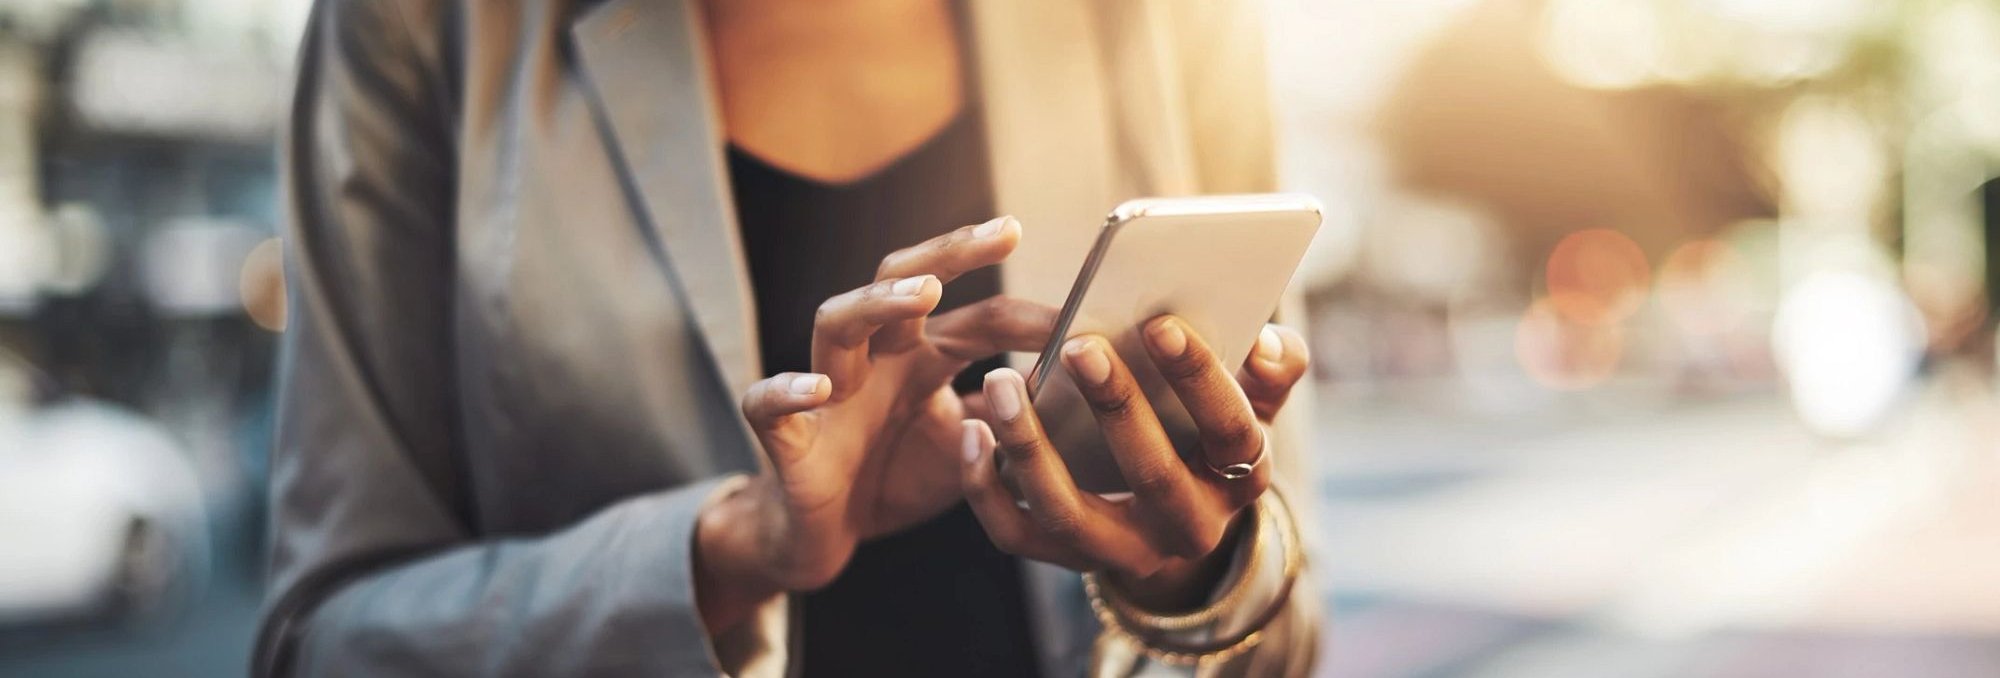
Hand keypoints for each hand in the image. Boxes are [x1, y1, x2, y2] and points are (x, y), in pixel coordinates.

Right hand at [694, 216, 1055, 629]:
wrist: (824, 535)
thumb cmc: (895, 477)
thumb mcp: (970, 449)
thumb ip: (1011, 419)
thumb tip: (1076, 393)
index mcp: (921, 356)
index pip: (979, 318)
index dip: (1030, 316)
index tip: (1086, 313)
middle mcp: (875, 358)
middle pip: (901, 280)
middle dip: (950, 252)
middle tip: (1004, 231)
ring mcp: (827, 391)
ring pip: (836, 322)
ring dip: (878, 302)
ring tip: (925, 293)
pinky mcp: (786, 437)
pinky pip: (769, 404)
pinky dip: (788, 390)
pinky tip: (819, 388)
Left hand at [961, 317, 1309, 610]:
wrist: (1173, 516)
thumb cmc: (1207, 433)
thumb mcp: (1252, 404)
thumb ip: (1272, 370)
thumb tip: (1270, 342)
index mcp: (1239, 480)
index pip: (1231, 432)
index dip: (1201, 379)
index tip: (1162, 324)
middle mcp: (1186, 528)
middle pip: (1151, 474)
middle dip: (1116, 407)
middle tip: (1080, 344)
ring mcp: (1122, 551)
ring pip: (1069, 512)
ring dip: (1031, 446)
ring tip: (1001, 381)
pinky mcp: (1065, 558)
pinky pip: (1016, 534)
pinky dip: (985, 487)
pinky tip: (971, 429)